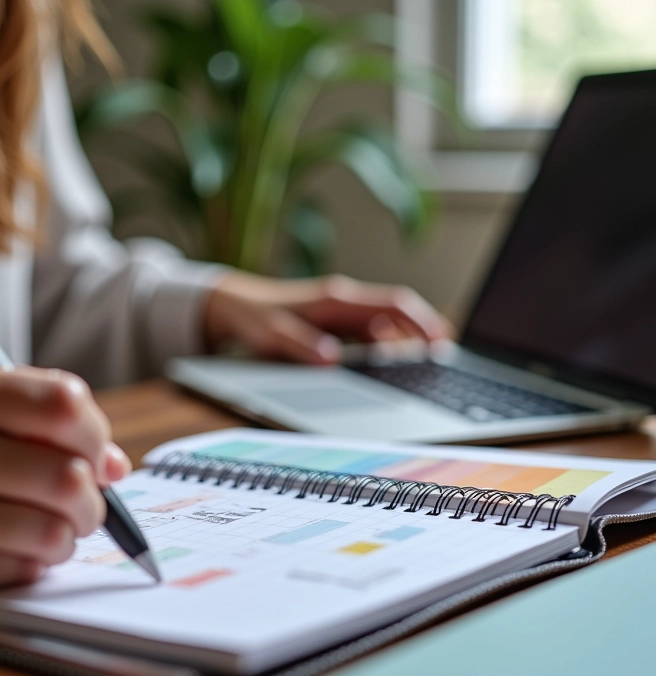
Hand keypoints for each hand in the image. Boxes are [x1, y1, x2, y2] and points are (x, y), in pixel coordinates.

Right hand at [0, 357, 130, 606]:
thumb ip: (40, 415)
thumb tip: (114, 465)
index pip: (63, 405)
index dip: (95, 433)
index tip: (92, 452)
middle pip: (69, 477)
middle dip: (93, 498)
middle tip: (82, 502)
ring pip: (55, 532)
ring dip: (67, 535)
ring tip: (46, 525)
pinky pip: (23, 570)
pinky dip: (30, 562)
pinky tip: (4, 547)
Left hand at [203, 272, 450, 363]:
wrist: (234, 306)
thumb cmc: (254, 317)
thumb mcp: (272, 334)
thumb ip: (301, 345)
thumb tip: (332, 359)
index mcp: (337, 300)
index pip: (394, 305)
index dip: (422, 323)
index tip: (441, 345)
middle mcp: (345, 304)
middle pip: (398, 318)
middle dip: (421, 340)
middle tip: (439, 367)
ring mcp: (343, 316)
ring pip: (386, 331)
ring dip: (403, 350)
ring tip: (418, 375)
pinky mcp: (337, 328)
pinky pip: (371, 340)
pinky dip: (385, 355)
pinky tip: (389, 374)